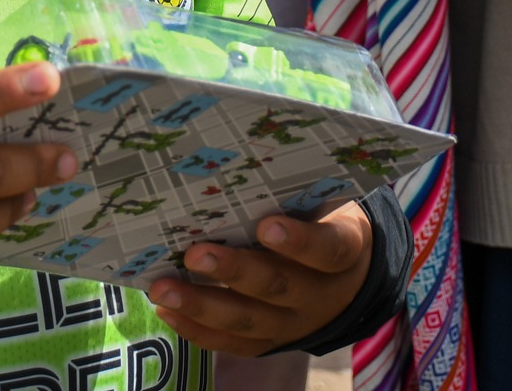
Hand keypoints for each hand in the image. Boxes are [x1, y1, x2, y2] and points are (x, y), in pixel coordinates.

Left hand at [145, 203, 374, 355]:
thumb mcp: (324, 204)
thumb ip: (291, 193)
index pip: (328, 249)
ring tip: (163, 288)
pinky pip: (234, 343)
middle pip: (278, 287)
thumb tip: (231, 167)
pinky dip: (198, 330)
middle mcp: (320, 295)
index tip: (267, 225)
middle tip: (195, 254)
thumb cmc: (321, 222)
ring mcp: (294, 325)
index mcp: (344, 253)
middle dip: (233, 272)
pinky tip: (167, 310)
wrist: (348, 281)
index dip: (299, 241)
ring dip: (202, 305)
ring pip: (248, 321)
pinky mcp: (270, 342)